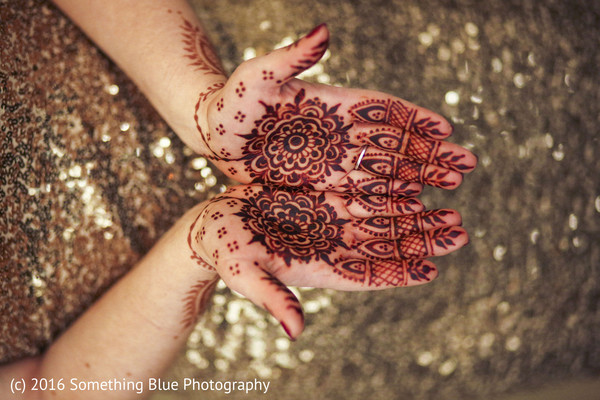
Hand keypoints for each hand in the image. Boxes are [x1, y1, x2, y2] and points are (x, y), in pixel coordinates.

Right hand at [188, 185, 468, 338]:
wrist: (212, 223)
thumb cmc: (224, 251)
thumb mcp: (245, 274)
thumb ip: (273, 298)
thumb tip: (296, 332)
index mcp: (319, 268)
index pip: (368, 275)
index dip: (400, 273)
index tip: (433, 269)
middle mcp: (331, 245)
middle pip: (385, 245)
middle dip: (422, 239)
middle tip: (458, 231)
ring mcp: (328, 220)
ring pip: (382, 218)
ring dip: (415, 215)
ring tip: (448, 208)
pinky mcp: (322, 196)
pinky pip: (363, 192)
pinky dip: (389, 190)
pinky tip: (413, 182)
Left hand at [194, 24, 476, 195]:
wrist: (212, 136)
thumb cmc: (231, 101)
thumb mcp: (258, 75)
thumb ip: (292, 57)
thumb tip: (324, 31)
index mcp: (334, 105)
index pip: (384, 111)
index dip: (415, 120)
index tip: (446, 130)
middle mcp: (340, 134)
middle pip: (393, 144)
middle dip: (428, 154)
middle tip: (465, 166)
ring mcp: (333, 161)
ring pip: (383, 172)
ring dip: (416, 180)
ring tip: (449, 190)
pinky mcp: (320, 185)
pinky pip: (359, 195)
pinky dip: (385, 201)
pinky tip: (409, 210)